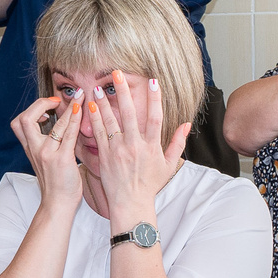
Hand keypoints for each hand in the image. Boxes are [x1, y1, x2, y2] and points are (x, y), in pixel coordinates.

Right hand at [8, 92, 83, 209]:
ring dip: (68, 108)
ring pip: (53, 125)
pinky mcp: (62, 160)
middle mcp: (35, 150)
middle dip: (40, 104)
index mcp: (30, 149)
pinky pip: (67, 134)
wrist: (58, 205)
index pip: (19, 123)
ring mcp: (47, 155)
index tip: (49, 108)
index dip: (33, 110)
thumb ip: (46, 143)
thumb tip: (57, 125)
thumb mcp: (44, 160)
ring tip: (79, 97)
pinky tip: (81, 110)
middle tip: (56, 101)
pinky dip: (74, 119)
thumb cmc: (56, 184)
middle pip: (25, 119)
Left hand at [92, 70, 186, 225]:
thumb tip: (187, 124)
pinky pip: (99, 134)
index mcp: (152, 147)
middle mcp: (135, 146)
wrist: (131, 204)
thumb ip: (178, 143)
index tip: (153, 81)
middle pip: (130, 114)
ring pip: (111, 121)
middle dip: (123, 92)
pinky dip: (94, 119)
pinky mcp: (105, 156)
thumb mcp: (169, 165)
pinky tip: (91, 106)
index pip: (155, 117)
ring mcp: (118, 151)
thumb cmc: (150, 185)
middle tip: (117, 74)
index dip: (155, 98)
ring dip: (104, 102)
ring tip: (97, 86)